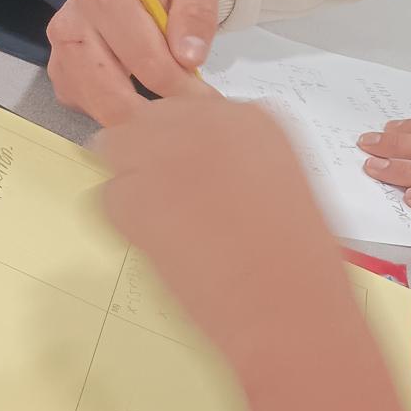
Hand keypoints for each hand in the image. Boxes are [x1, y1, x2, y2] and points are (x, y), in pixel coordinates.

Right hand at [48, 0, 222, 125]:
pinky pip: (88, 111)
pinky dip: (120, 117)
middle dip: (158, 113)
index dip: (181, 86)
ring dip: (139, 120)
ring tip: (173, 112)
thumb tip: (190, 56)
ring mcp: (61, 54)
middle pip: (114, 94)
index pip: (146, 60)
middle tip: (192, 116)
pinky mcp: (61, 76)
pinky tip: (145, 103)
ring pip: (99, 109)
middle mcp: (71, 25)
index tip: (207, 98)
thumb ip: (198, 8)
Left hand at [98, 97, 351, 370]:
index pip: (192, 107)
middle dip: (153, 153)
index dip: (186, 142)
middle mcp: (207, 120)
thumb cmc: (298, 256)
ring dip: (135, 180)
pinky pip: (112, 195)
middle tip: (172, 200)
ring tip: (169, 223)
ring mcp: (166, 153)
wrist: (287, 303)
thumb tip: (202, 161)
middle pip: (151, 119)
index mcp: (254, 115)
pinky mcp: (134, 194)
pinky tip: (166, 244)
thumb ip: (241, 156)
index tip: (194, 171)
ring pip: (119, 149)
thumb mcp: (283, 181)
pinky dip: (127, 219)